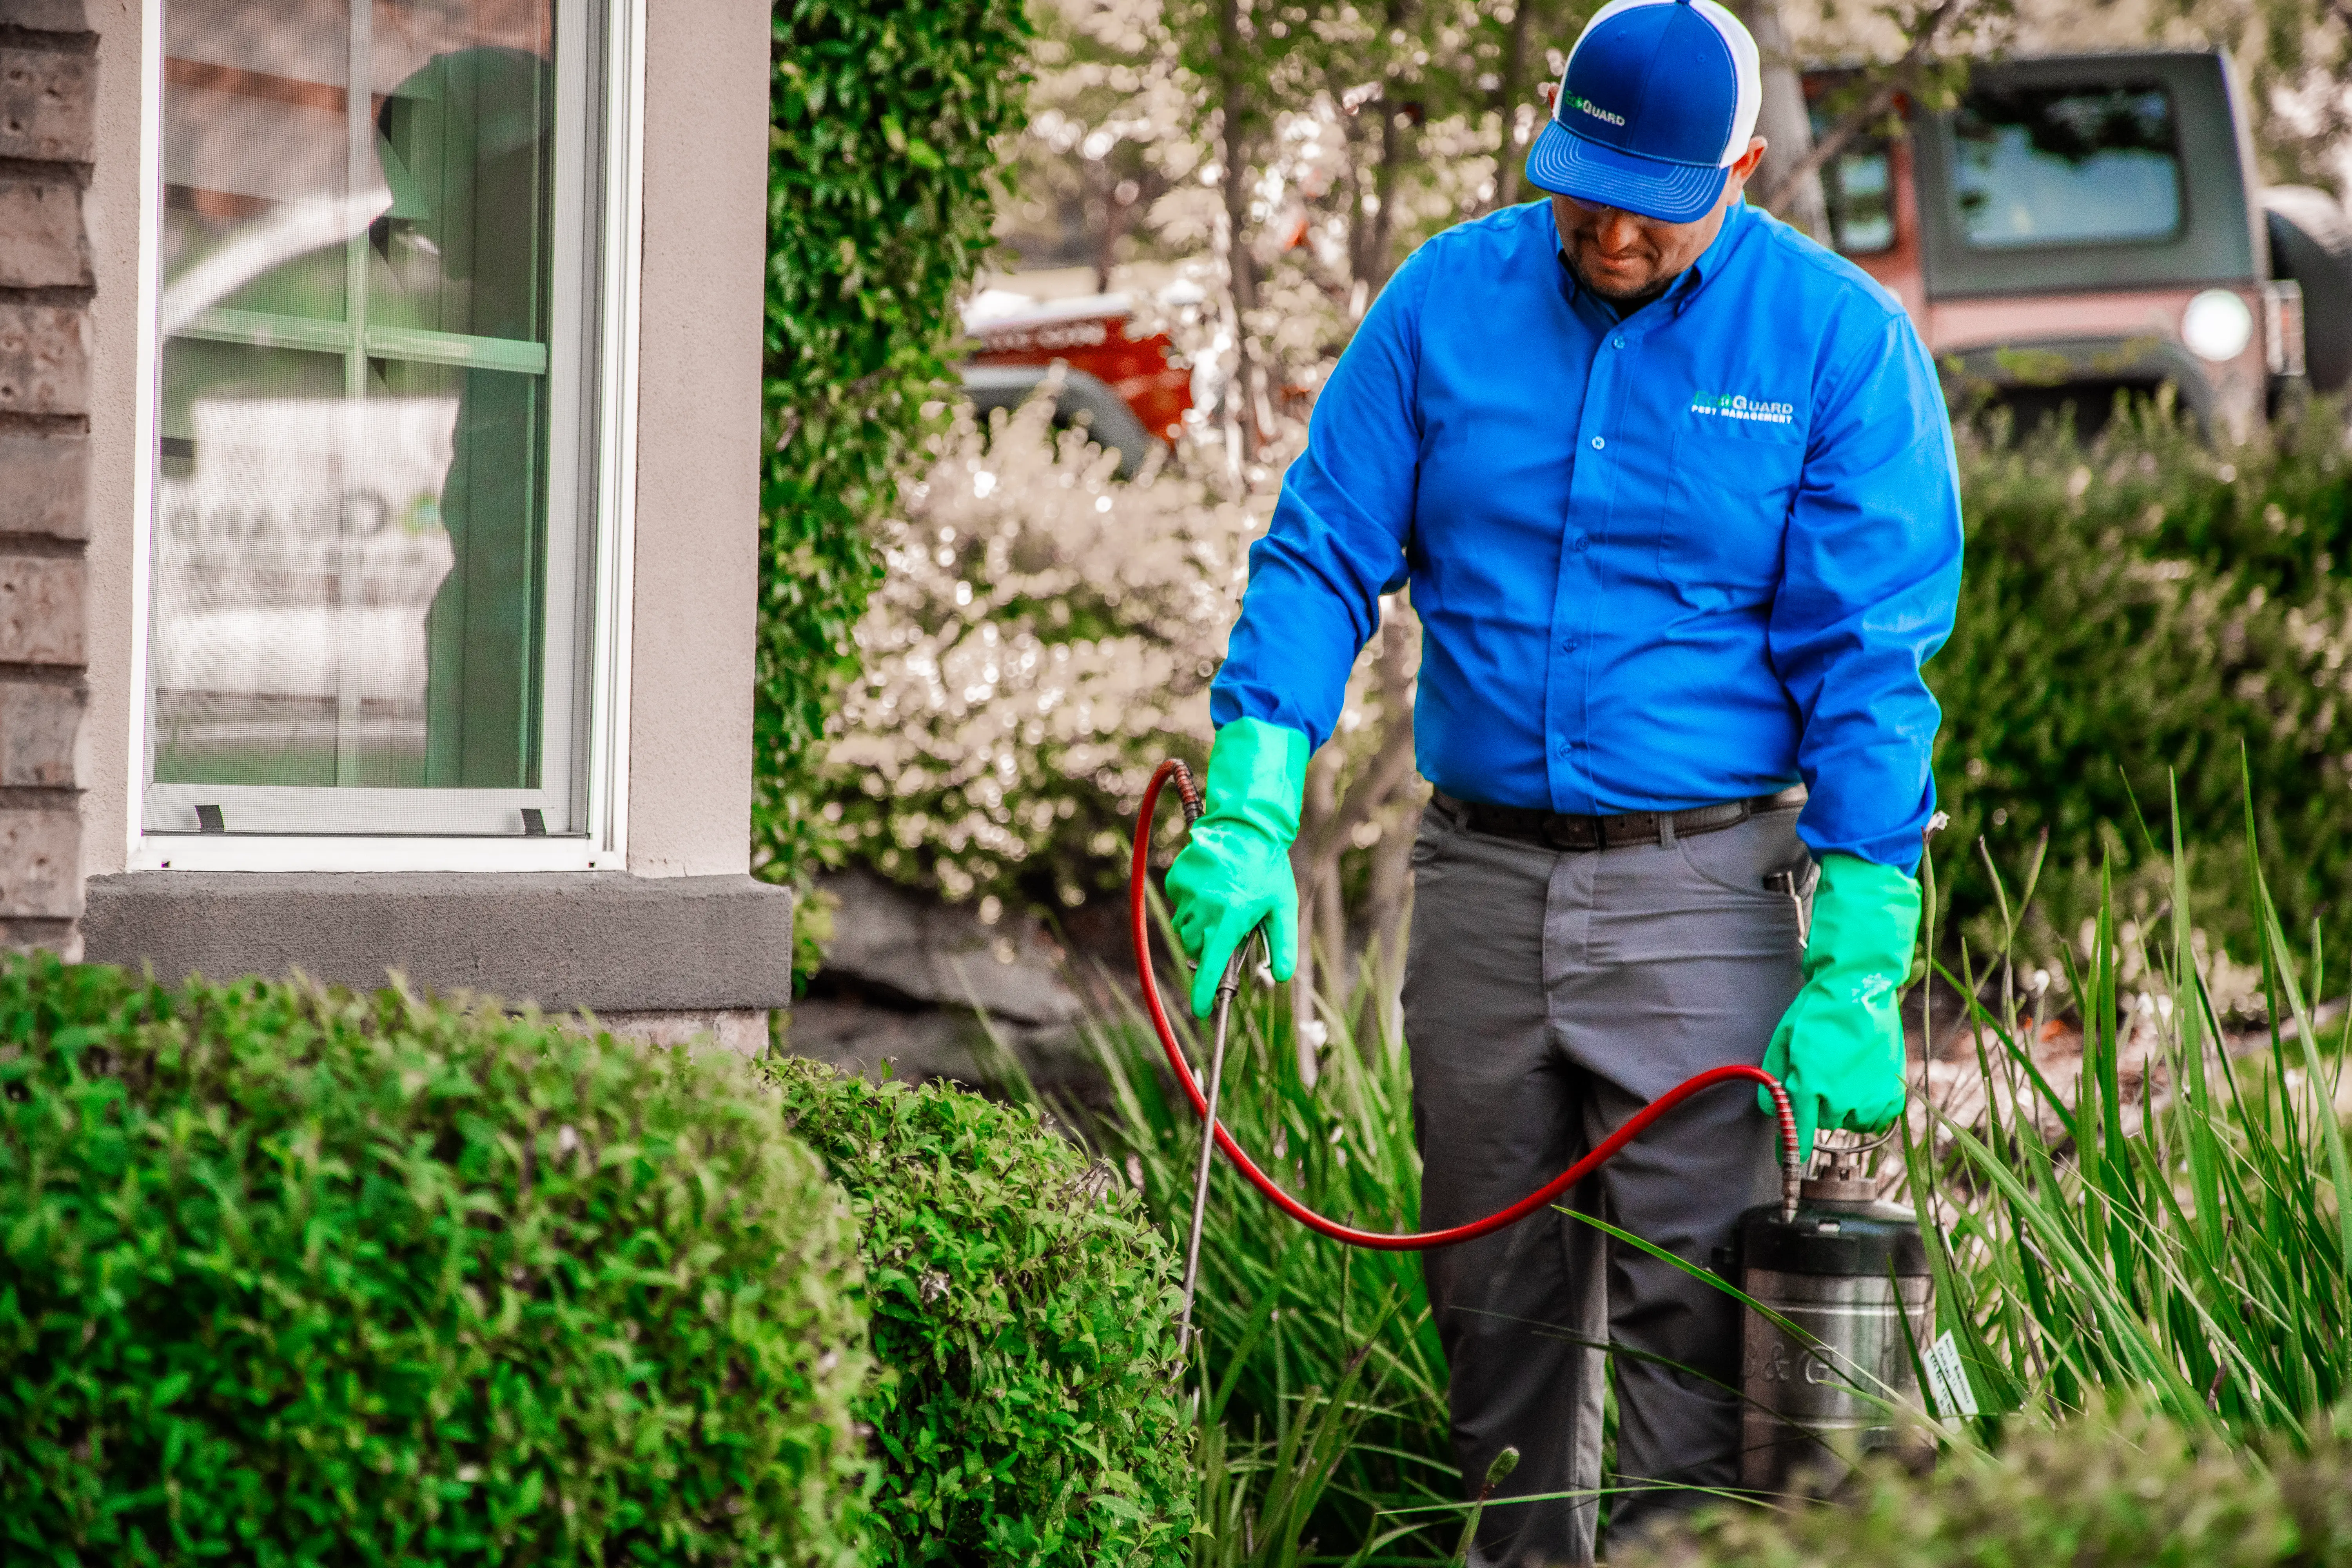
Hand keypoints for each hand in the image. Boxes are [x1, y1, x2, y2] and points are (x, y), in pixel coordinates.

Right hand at [1163, 718, 1308, 1017]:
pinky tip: (1211, 887)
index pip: (1210, 966)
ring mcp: (1188, 893)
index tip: (1200, 1011)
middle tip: (1227, 931)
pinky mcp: (1178, 878)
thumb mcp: (1283, 906)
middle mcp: (1205, 909)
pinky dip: (1191, 903)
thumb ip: (1283, 944)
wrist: (1246, 824)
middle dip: (1207, 948)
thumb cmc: (1268, 867)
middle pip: (1195, 948)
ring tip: (1222, 904)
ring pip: (1185, 927)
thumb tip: (1280, 978)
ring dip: (1199, 926)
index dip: (1203, 993)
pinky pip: (1180, 903)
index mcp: (1231, 919)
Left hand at [1757, 852, 1920, 1159]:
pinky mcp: (1891, 1093)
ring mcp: (1868, 1097)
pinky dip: (1869, 1105)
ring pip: (1848, 1120)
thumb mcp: (1782, 1043)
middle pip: (1821, 1121)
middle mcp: (1838, 1098)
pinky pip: (1876, 1117)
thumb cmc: (1814, 1013)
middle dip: (1816, 1104)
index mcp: (1808, 1086)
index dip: (1789, 1152)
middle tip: (1821, 1071)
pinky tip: (1863, 1081)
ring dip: (1843, 1105)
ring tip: (1843, 1070)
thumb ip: (1774, 1081)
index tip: (1788, 1166)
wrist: (1858, 990)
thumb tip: (1771, 1111)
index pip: (1796, 1133)